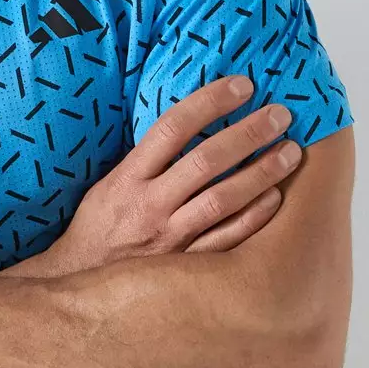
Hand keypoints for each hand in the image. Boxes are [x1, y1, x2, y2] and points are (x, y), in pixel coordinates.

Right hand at [37, 77, 299, 278]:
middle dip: (248, 133)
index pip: (172, 128)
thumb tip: (192, 123)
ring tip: (291, 152)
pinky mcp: (183, 268)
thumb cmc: (99, 230)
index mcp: (128, 179)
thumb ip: (146, 159)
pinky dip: (253, 218)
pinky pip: (226, 240)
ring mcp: (168, 239)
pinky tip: (276, 198)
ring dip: (261, 173)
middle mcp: (148, 206)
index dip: (210, 102)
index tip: (244, 85)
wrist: (77, 282)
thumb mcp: (110, 185)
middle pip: (205, 161)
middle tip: (281, 115)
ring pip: (222, 200)